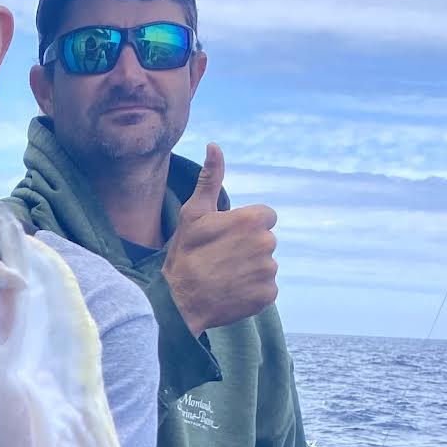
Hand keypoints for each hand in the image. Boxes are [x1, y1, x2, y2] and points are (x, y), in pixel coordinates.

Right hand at [160, 145, 277, 337]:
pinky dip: (252, 292)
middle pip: (265, 242)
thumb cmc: (185, 254)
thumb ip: (211, 179)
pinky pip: (266, 289)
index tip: (226, 238)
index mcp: (253, 220)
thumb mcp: (194, 213)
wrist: (178, 301)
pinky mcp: (267, 295)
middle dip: (248, 248)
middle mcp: (266, 243)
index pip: (265, 218)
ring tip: (225, 277)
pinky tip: (231, 292)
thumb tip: (214, 145)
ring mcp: (268, 271)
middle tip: (221, 259)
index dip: (245, 227)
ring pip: (265, 266)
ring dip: (250, 271)